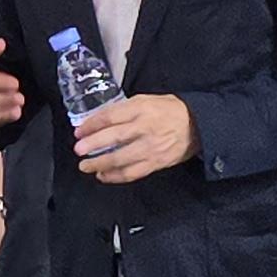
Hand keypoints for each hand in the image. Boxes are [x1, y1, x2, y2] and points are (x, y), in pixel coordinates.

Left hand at [74, 94, 195, 182]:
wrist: (198, 124)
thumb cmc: (170, 110)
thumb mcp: (147, 100)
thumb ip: (124, 110)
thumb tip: (99, 121)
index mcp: (141, 108)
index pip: (110, 117)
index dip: (92, 125)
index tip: (79, 131)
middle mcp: (145, 128)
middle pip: (112, 138)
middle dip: (92, 145)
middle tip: (78, 150)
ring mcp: (150, 147)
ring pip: (120, 159)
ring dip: (99, 164)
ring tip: (86, 166)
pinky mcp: (156, 163)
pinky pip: (131, 173)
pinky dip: (115, 176)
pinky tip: (104, 175)